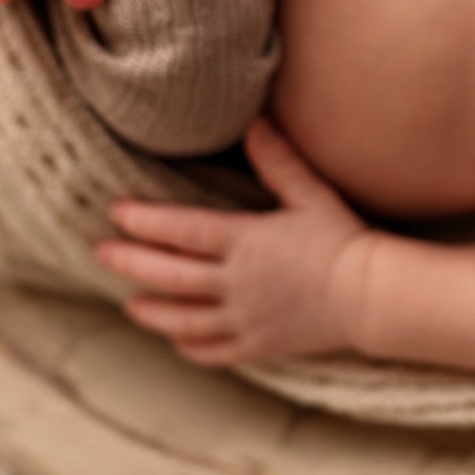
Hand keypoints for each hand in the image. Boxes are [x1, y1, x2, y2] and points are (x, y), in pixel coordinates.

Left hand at [96, 119, 370, 365]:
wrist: (373, 294)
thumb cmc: (343, 239)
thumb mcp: (311, 195)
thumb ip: (279, 161)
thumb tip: (255, 123)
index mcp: (246, 243)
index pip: (182, 231)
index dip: (145, 221)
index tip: (117, 212)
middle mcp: (237, 284)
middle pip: (170, 276)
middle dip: (131, 263)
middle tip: (102, 252)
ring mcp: (245, 318)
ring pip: (183, 320)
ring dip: (151, 311)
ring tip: (128, 302)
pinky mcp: (258, 344)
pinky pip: (213, 351)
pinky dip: (188, 346)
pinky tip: (175, 339)